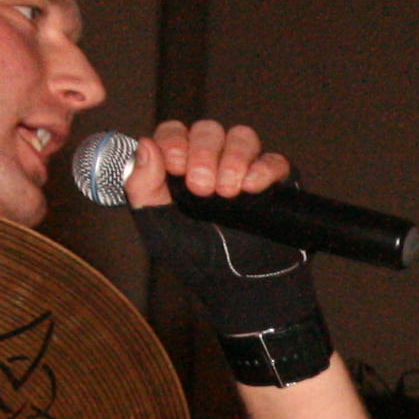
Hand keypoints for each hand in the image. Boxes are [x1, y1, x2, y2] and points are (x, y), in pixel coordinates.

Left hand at [120, 121, 330, 386]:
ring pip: (242, 136)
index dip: (174, 140)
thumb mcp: (158, 227)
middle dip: (203, 152)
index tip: (174, 164)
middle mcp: (212, 162)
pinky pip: (274, 160)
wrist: (239, 289)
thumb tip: (146, 145)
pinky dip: (263, 169)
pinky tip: (253, 189)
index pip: (174, 132)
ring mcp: (245, 169)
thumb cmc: (196, 260)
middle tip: (202, 188)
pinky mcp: (276, 182)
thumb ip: (142, 188)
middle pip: (208, 129)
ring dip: (233, 158)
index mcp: (179, 168)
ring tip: (229, 192)